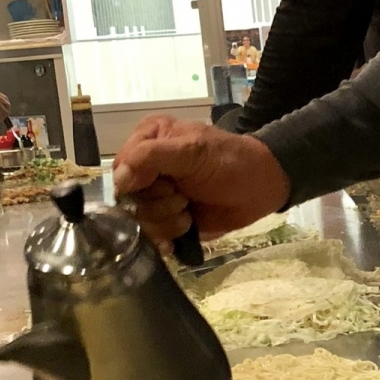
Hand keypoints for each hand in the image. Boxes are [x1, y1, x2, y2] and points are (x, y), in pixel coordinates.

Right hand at [113, 115, 290, 243]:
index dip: (138, 185)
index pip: (120, 171)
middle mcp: (145, 169)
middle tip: (183, 198)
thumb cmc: (229, 161)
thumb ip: (151, 157)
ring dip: (168, 222)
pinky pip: (152, 237)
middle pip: (127, 201)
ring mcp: (156, 198)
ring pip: (140, 222)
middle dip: (157, 206)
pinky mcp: (167, 221)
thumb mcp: (191, 151)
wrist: (260, 187)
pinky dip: (169, 237)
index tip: (167, 185)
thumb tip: (119, 180)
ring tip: (189, 211)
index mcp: (146, 141)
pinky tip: (186, 230)